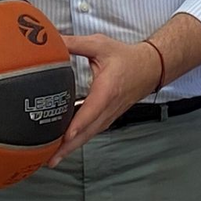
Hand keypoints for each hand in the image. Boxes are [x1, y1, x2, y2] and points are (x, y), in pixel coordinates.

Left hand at [47, 34, 161, 165]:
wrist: (150, 68)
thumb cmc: (126, 58)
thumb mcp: (99, 45)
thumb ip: (74, 43)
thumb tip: (51, 41)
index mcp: (107, 90)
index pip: (91, 110)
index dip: (78, 125)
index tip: (66, 136)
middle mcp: (108, 107)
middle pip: (88, 131)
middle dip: (69, 146)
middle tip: (50, 158)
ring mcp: (109, 115)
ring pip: (89, 135)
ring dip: (72, 147)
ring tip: (53, 158)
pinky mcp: (107, 118)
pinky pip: (91, 132)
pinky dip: (78, 141)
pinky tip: (64, 145)